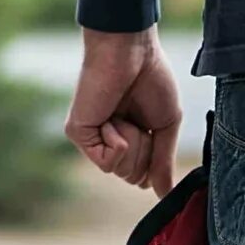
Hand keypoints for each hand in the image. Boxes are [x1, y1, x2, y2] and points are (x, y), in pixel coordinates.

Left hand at [65, 27, 184, 195]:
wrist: (131, 51)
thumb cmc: (151, 78)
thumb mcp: (166, 125)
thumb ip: (163, 161)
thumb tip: (165, 193)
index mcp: (129, 138)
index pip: (143, 174)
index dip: (156, 158)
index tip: (153, 126)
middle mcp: (106, 141)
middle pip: (134, 177)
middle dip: (146, 151)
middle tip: (139, 119)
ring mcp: (91, 138)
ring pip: (121, 172)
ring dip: (133, 143)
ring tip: (124, 114)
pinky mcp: (78, 134)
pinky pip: (108, 162)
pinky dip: (118, 142)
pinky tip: (112, 117)